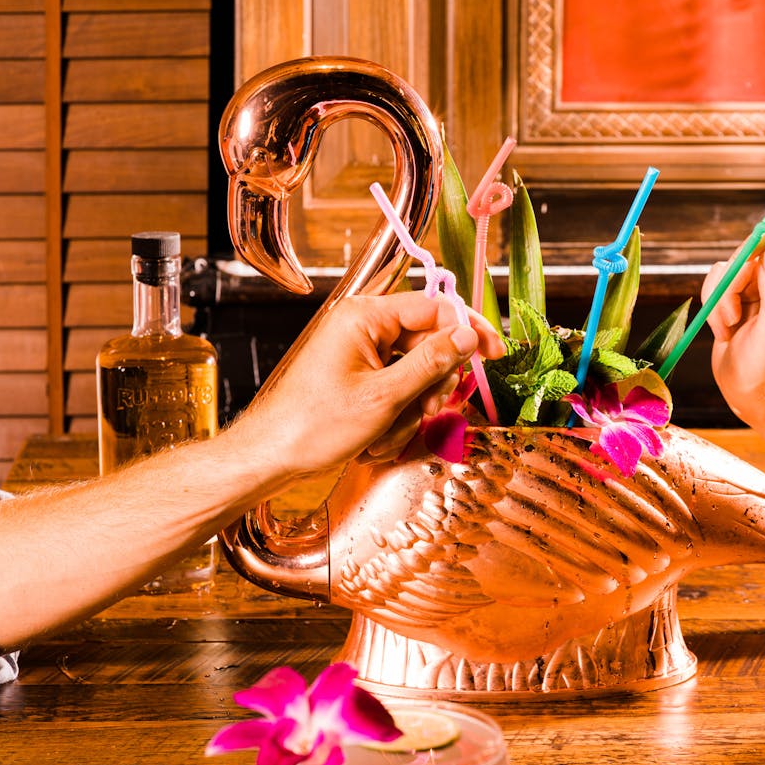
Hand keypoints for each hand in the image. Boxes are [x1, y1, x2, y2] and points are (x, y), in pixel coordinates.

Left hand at [233, 291, 504, 474]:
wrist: (271, 456)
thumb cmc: (312, 426)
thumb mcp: (384, 396)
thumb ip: (431, 362)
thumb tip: (467, 337)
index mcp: (365, 317)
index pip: (435, 308)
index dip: (468, 331)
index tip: (493, 354)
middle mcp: (363, 327)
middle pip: (428, 341)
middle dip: (435, 381)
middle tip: (430, 410)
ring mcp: (360, 351)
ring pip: (415, 369)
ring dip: (415, 404)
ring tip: (396, 428)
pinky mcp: (358, 375)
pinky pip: (397, 386)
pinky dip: (397, 413)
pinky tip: (381, 435)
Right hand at [702, 227, 764, 425]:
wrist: (747, 391)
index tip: (755, 250)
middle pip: (752, 251)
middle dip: (735, 278)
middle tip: (733, 309)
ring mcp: (754, 289)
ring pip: (728, 268)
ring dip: (720, 299)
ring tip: (729, 327)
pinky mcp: (732, 297)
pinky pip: (714, 283)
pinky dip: (712, 307)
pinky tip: (722, 330)